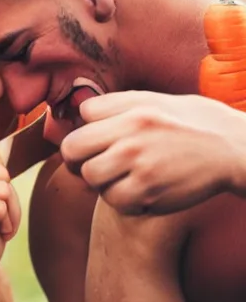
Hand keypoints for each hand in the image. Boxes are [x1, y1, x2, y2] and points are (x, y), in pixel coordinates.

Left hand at [60, 91, 245, 214]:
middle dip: (77, 157)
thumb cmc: (186, 122)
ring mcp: (140, 166)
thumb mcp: (150, 100)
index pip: (81, 115)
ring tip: (118, 175)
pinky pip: (114, 200)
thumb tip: (78, 113)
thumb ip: (112, 105)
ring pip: (90, 178)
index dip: (84, 125)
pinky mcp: (151, 193)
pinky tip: (135, 189)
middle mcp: (131, 137)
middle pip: (73, 150)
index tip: (92, 138)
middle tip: (92, 161)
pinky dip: (120, 198)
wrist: (229, 147)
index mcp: (130, 110)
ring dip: (99, 180)